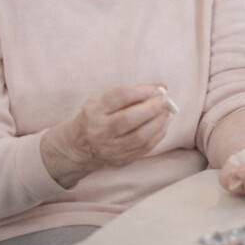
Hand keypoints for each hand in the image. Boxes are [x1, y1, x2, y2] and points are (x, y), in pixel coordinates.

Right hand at [42, 84, 169, 187]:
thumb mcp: (105, 100)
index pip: (122, 96)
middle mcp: (100, 129)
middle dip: (153, 108)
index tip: (159, 89)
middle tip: (165, 101)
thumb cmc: (97, 117)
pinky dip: (158, 134)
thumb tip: (162, 86)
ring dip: (158, 122)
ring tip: (166, 112)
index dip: (144, 91)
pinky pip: (145, 148)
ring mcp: (110, 147)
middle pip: (130, 118)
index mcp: (95, 110)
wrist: (79, 148)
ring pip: (140, 136)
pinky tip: (162, 125)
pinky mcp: (121, 159)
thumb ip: (134, 91)